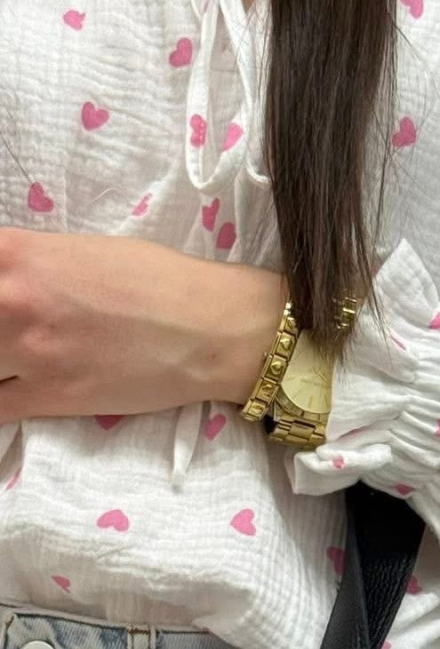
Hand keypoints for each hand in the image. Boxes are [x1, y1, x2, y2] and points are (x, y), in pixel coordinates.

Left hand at [0, 228, 288, 423]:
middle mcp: (10, 301)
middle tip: (11, 331)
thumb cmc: (154, 280)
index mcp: (15, 254)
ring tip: (13, 359)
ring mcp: (27, 353)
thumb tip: (6, 283)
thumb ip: (25, 265)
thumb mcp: (77, 250)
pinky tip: (11, 390)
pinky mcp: (48, 398)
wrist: (210, 329)